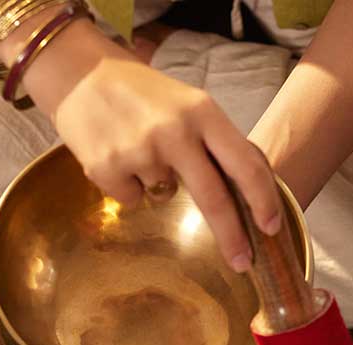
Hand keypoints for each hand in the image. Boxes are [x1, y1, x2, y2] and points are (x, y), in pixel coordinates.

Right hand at [20, 20, 283, 271]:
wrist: (81, 74)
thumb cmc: (143, 93)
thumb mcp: (189, 105)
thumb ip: (215, 142)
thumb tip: (249, 192)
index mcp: (202, 112)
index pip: (245, 164)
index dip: (263, 200)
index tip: (271, 227)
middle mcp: (175, 132)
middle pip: (214, 198)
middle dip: (232, 237)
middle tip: (242, 262)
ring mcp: (139, 151)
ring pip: (165, 195)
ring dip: (158, 182)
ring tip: (139, 148)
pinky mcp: (106, 168)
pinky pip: (132, 198)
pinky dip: (128, 185)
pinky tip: (117, 154)